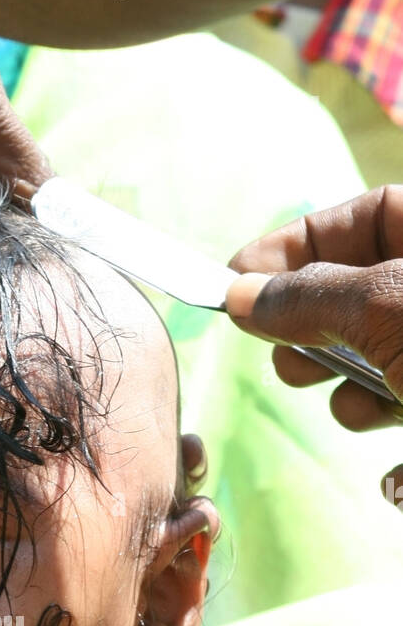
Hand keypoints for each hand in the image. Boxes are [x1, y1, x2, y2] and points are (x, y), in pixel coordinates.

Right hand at [225, 185, 402, 432]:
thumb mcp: (383, 307)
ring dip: (329, 367)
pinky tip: (363, 410)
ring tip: (310, 379)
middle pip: (356, 283)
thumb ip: (308, 298)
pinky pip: (390, 390)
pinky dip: (365, 403)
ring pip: (366, 343)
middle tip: (267, 337)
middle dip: (305, 314)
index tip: (238, 275)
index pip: (366, 215)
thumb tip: (239, 293)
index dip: (298, 242)